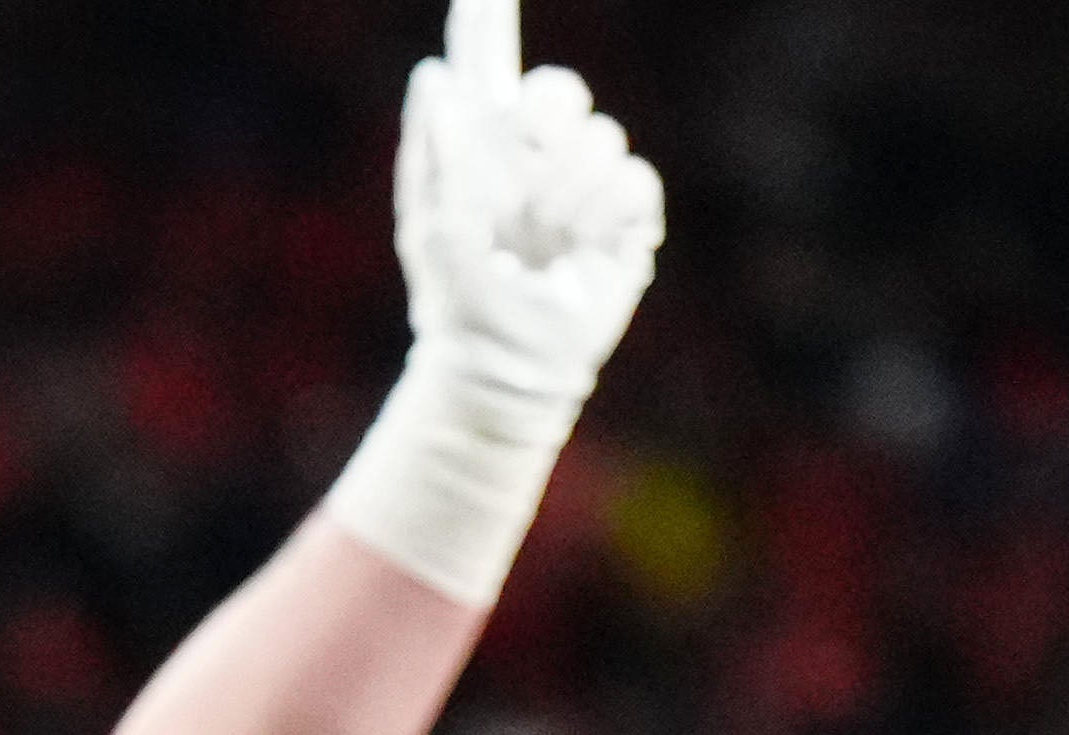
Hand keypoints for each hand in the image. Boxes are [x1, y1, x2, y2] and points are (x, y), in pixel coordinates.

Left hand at [394, 2, 661, 427]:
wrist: (503, 366)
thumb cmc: (457, 302)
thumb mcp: (435, 226)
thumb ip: (440, 148)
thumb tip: (436, 74)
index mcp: (482, 149)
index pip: (487, 65)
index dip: (487, 17)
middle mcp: (536, 159)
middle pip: (560, 90)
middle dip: (549, 118)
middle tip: (528, 157)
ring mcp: (584, 188)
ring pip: (600, 136)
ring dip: (568, 189)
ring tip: (543, 236)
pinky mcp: (626, 219)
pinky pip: (633, 179)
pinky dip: (604, 212)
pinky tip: (580, 247)